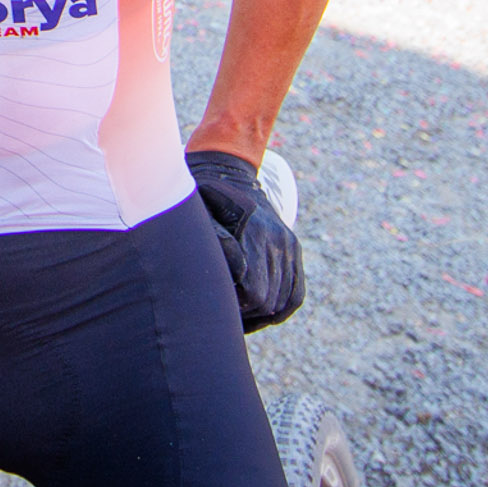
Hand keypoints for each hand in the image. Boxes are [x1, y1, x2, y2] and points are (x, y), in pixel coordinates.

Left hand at [188, 148, 303, 331]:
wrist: (228, 170)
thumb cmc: (200, 197)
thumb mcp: (193, 211)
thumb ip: (203, 241)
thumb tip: (212, 274)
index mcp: (250, 229)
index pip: (251, 291)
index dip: (234, 307)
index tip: (215, 309)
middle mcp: (275, 237)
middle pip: (265, 300)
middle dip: (244, 313)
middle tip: (220, 316)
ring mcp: (288, 243)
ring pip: (280, 301)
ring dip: (258, 315)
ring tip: (234, 316)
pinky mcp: (294, 249)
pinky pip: (295, 294)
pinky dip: (278, 310)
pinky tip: (256, 315)